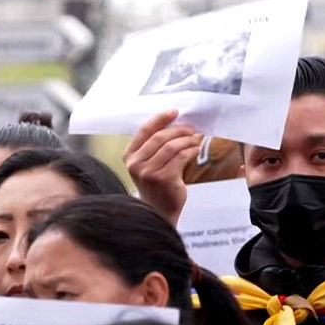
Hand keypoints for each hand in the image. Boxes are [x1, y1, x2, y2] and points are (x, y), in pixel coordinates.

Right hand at [123, 109, 201, 224]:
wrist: (158, 212)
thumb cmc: (156, 187)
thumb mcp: (147, 165)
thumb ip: (153, 147)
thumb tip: (173, 125)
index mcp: (129, 157)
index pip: (144, 131)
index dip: (160, 119)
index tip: (174, 112)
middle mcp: (136, 164)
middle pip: (160, 137)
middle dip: (178, 130)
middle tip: (190, 129)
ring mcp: (149, 172)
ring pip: (171, 146)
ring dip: (187, 140)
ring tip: (195, 139)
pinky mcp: (163, 178)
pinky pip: (180, 157)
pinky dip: (190, 150)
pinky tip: (195, 149)